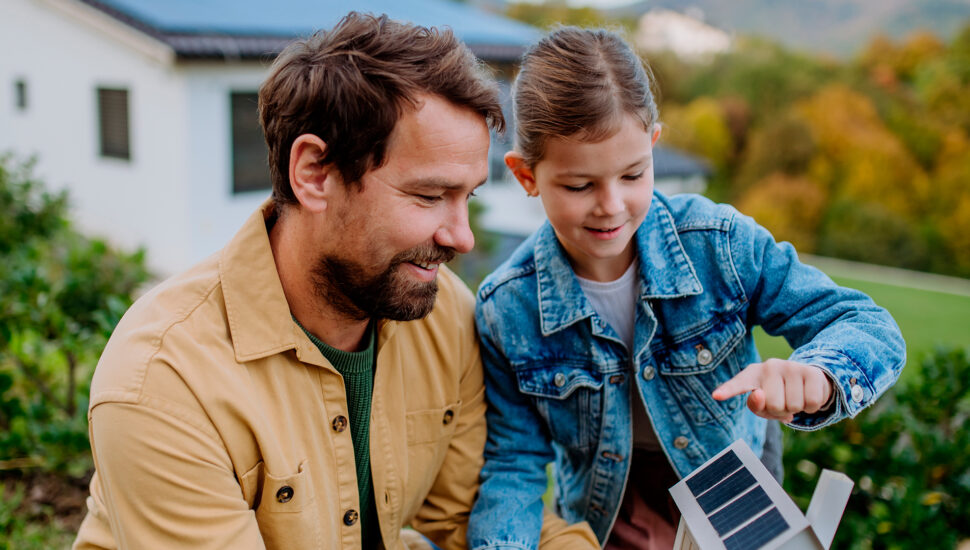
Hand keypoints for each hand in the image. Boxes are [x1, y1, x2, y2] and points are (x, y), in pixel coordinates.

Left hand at [711, 359, 833, 422]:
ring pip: (793, 406)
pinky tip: (807, 395)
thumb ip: (757, 406)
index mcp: (752, 375)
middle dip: (781, 411)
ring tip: (795, 397)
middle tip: (784, 401)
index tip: (716, 396)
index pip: (738, 384)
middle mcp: (769, 366)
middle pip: (773, 405)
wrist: (808, 380)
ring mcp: (790, 366)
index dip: (728, 390)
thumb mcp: (765, 404)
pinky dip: (811, 407)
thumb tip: (759, 395)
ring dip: (797, 409)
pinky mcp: (811, 371)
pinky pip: (811, 403)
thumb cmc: (780, 395)